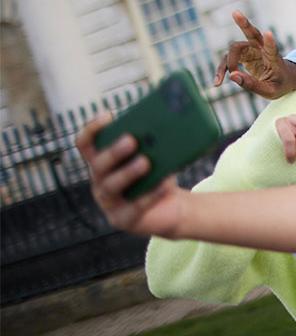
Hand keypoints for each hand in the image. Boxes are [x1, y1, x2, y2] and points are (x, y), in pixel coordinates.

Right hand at [75, 112, 185, 237]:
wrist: (170, 206)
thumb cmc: (158, 175)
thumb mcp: (155, 157)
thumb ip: (153, 144)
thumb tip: (163, 128)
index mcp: (103, 161)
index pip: (86, 144)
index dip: (92, 129)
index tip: (108, 115)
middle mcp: (100, 180)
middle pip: (99, 164)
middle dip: (114, 151)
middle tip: (131, 140)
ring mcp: (108, 202)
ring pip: (111, 186)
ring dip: (128, 172)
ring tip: (146, 162)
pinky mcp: (122, 219)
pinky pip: (133, 207)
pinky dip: (150, 194)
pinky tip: (164, 184)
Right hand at [213, 10, 295, 98]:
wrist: (283, 80)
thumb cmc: (279, 84)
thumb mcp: (269, 91)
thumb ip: (253, 85)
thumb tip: (232, 76)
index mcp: (274, 58)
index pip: (272, 48)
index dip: (270, 41)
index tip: (269, 32)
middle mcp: (262, 49)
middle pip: (252, 34)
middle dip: (243, 24)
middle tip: (235, 13)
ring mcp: (252, 50)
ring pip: (234, 49)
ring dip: (226, 64)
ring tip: (218, 82)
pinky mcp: (244, 54)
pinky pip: (229, 58)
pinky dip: (223, 69)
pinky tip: (217, 82)